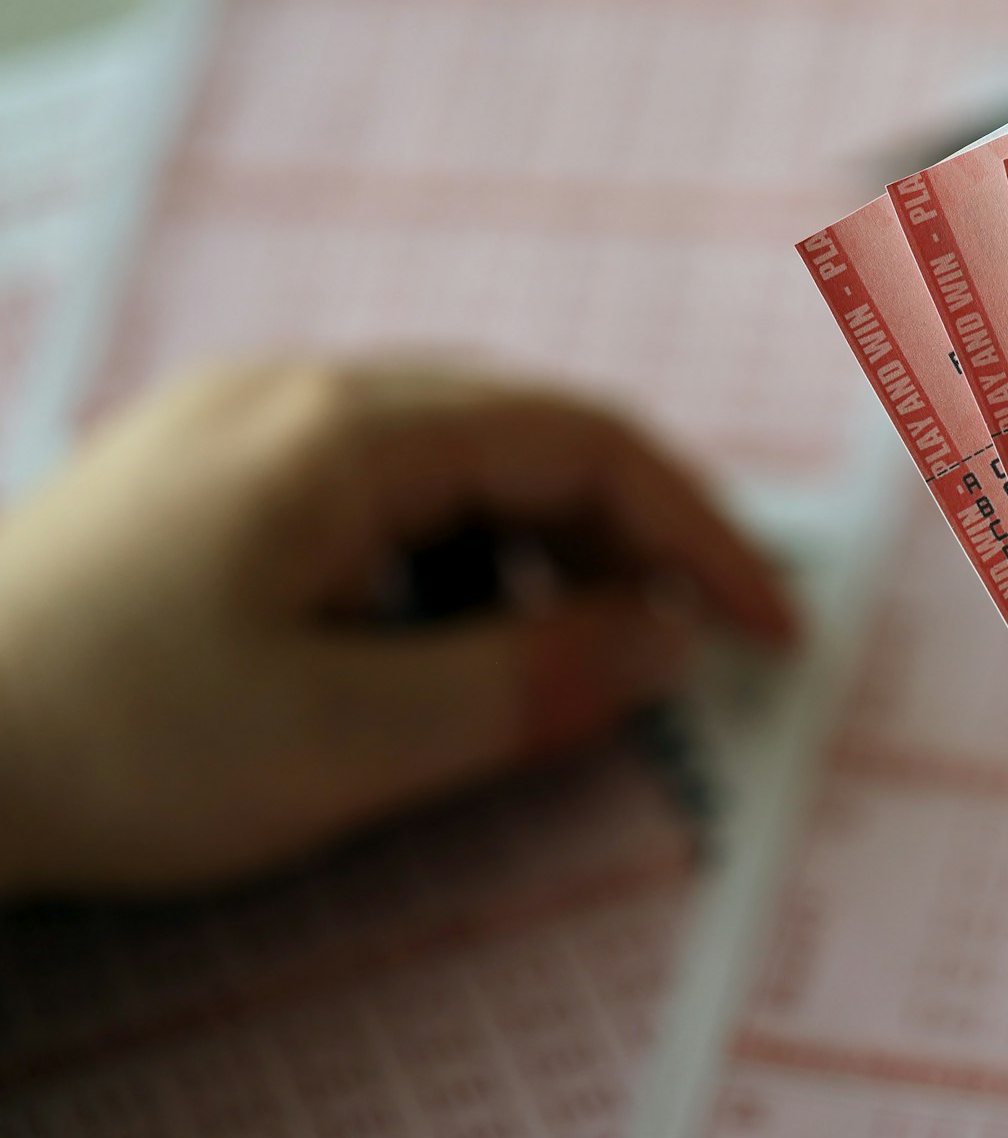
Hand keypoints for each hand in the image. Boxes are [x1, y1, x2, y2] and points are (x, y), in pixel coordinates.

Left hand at [0, 363, 793, 896]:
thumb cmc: (111, 742)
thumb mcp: (344, 741)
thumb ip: (529, 683)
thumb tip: (666, 638)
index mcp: (345, 431)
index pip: (583, 442)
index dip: (696, 532)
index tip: (765, 627)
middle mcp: (300, 394)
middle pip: (524, 436)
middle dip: (625, 540)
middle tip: (684, 648)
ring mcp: (243, 428)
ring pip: (452, 464)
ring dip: (535, 554)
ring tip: (553, 660)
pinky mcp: (205, 480)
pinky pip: (378, 496)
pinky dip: (449, 564)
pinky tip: (428, 644)